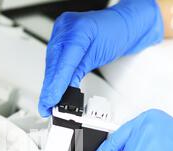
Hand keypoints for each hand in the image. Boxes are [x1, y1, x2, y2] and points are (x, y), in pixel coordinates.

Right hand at [38, 0, 163, 116]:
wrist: (125, 22)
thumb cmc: (119, 33)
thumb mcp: (101, 56)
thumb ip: (79, 73)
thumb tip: (65, 92)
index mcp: (77, 30)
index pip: (63, 62)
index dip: (56, 84)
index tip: (51, 100)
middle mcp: (66, 28)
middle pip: (52, 63)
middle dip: (49, 87)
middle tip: (47, 105)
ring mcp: (62, 31)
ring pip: (50, 62)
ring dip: (49, 83)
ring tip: (48, 100)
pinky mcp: (62, 37)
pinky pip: (54, 58)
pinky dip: (54, 74)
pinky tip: (52, 86)